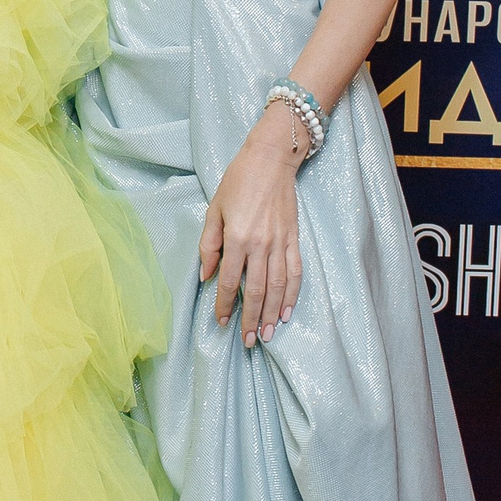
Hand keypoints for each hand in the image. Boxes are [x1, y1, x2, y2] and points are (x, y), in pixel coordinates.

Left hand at [199, 108, 305, 343]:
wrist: (271, 159)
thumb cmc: (237, 181)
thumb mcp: (214, 210)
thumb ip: (208, 245)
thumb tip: (205, 276)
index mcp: (236, 238)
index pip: (228, 281)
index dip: (224, 305)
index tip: (221, 322)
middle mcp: (260, 244)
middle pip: (256, 291)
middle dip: (251, 319)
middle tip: (249, 341)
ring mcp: (280, 243)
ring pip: (277, 287)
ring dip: (273, 313)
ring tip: (269, 334)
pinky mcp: (294, 239)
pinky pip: (295, 272)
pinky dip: (293, 294)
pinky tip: (288, 311)